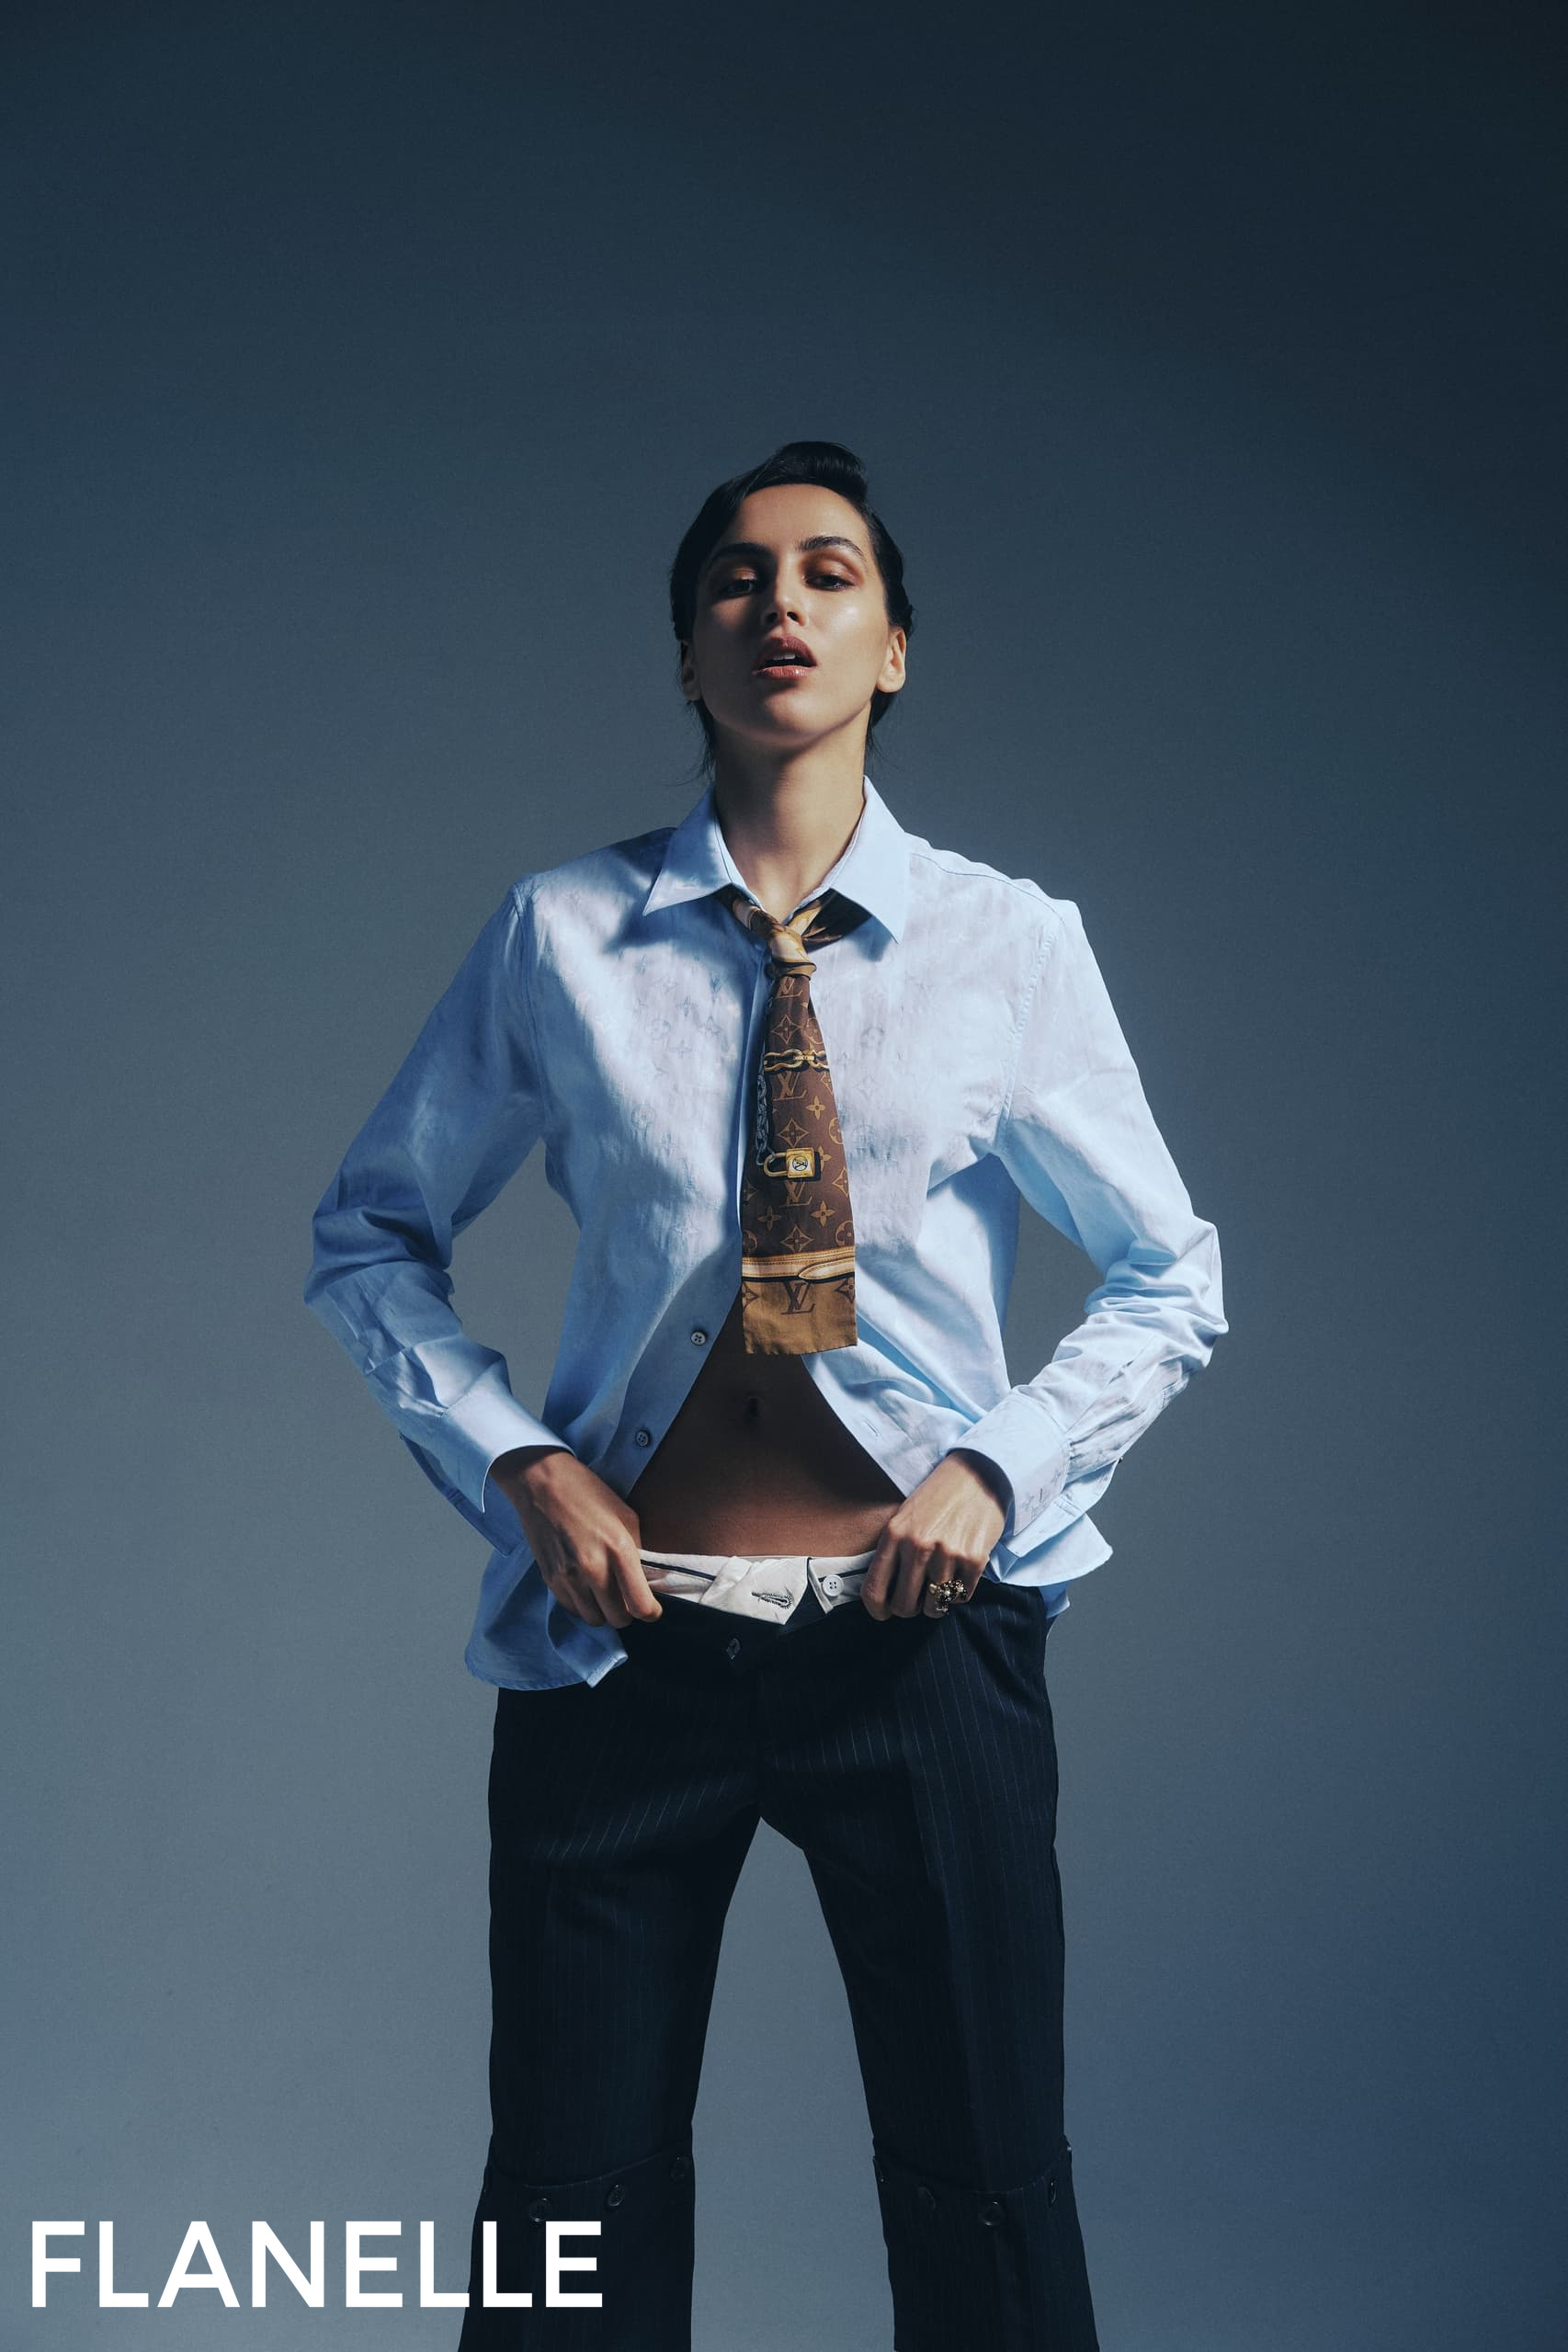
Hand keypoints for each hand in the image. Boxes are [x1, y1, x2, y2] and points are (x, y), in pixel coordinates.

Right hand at [489, 1447, 661, 1629]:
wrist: (542, 1484)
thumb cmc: (588, 1493)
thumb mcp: (626, 1515)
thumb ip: (637, 1551)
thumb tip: (645, 1579)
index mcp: (618, 1549)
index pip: (640, 1605)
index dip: (651, 1612)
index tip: (652, 1607)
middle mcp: (593, 1569)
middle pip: (618, 1619)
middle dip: (628, 1612)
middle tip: (627, 1597)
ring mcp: (568, 1577)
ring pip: (594, 1620)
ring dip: (604, 1611)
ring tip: (606, 1593)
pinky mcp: (550, 1579)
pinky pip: (573, 1609)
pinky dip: (583, 1605)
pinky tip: (586, 1588)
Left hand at [860, 1449, 1010, 1620]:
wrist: (978, 1474)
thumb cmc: (937, 1498)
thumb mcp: (904, 1517)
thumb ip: (893, 1550)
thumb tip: (885, 1592)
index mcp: (894, 1535)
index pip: (874, 1589)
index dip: (877, 1610)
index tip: (884, 1614)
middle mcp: (918, 1546)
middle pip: (904, 1606)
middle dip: (909, 1610)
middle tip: (916, 1601)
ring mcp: (947, 1554)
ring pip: (935, 1606)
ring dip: (937, 1603)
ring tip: (940, 1587)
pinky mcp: (974, 1559)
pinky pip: (962, 1596)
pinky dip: (960, 1593)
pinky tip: (959, 1575)